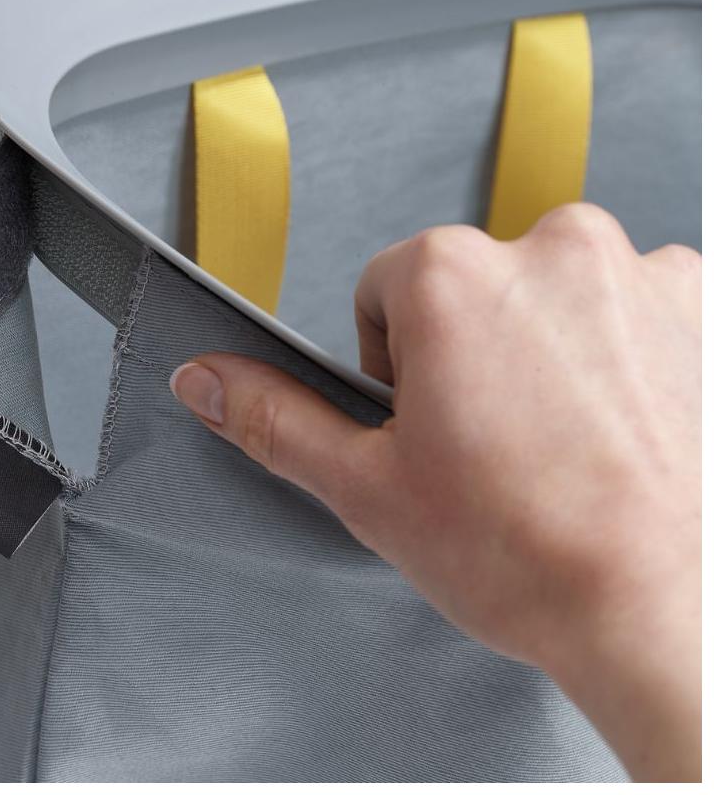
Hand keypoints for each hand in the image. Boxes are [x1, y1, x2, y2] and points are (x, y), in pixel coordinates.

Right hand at [170, 204, 699, 781]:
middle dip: (475, 352)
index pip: (389, 291)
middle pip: (476, 287)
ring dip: (553, 349)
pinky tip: (627, 427)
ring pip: (556, 296)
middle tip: (500, 444)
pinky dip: (628, 353)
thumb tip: (202, 379)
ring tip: (570, 444)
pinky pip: (640, 306)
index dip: (399, 367)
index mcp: (451, 277)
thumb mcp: (368, 487)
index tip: (433, 423)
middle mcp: (549, 248)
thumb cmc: (532, 557)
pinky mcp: (703, 303)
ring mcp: (639, 271)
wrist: (677, 618)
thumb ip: (273, 416)